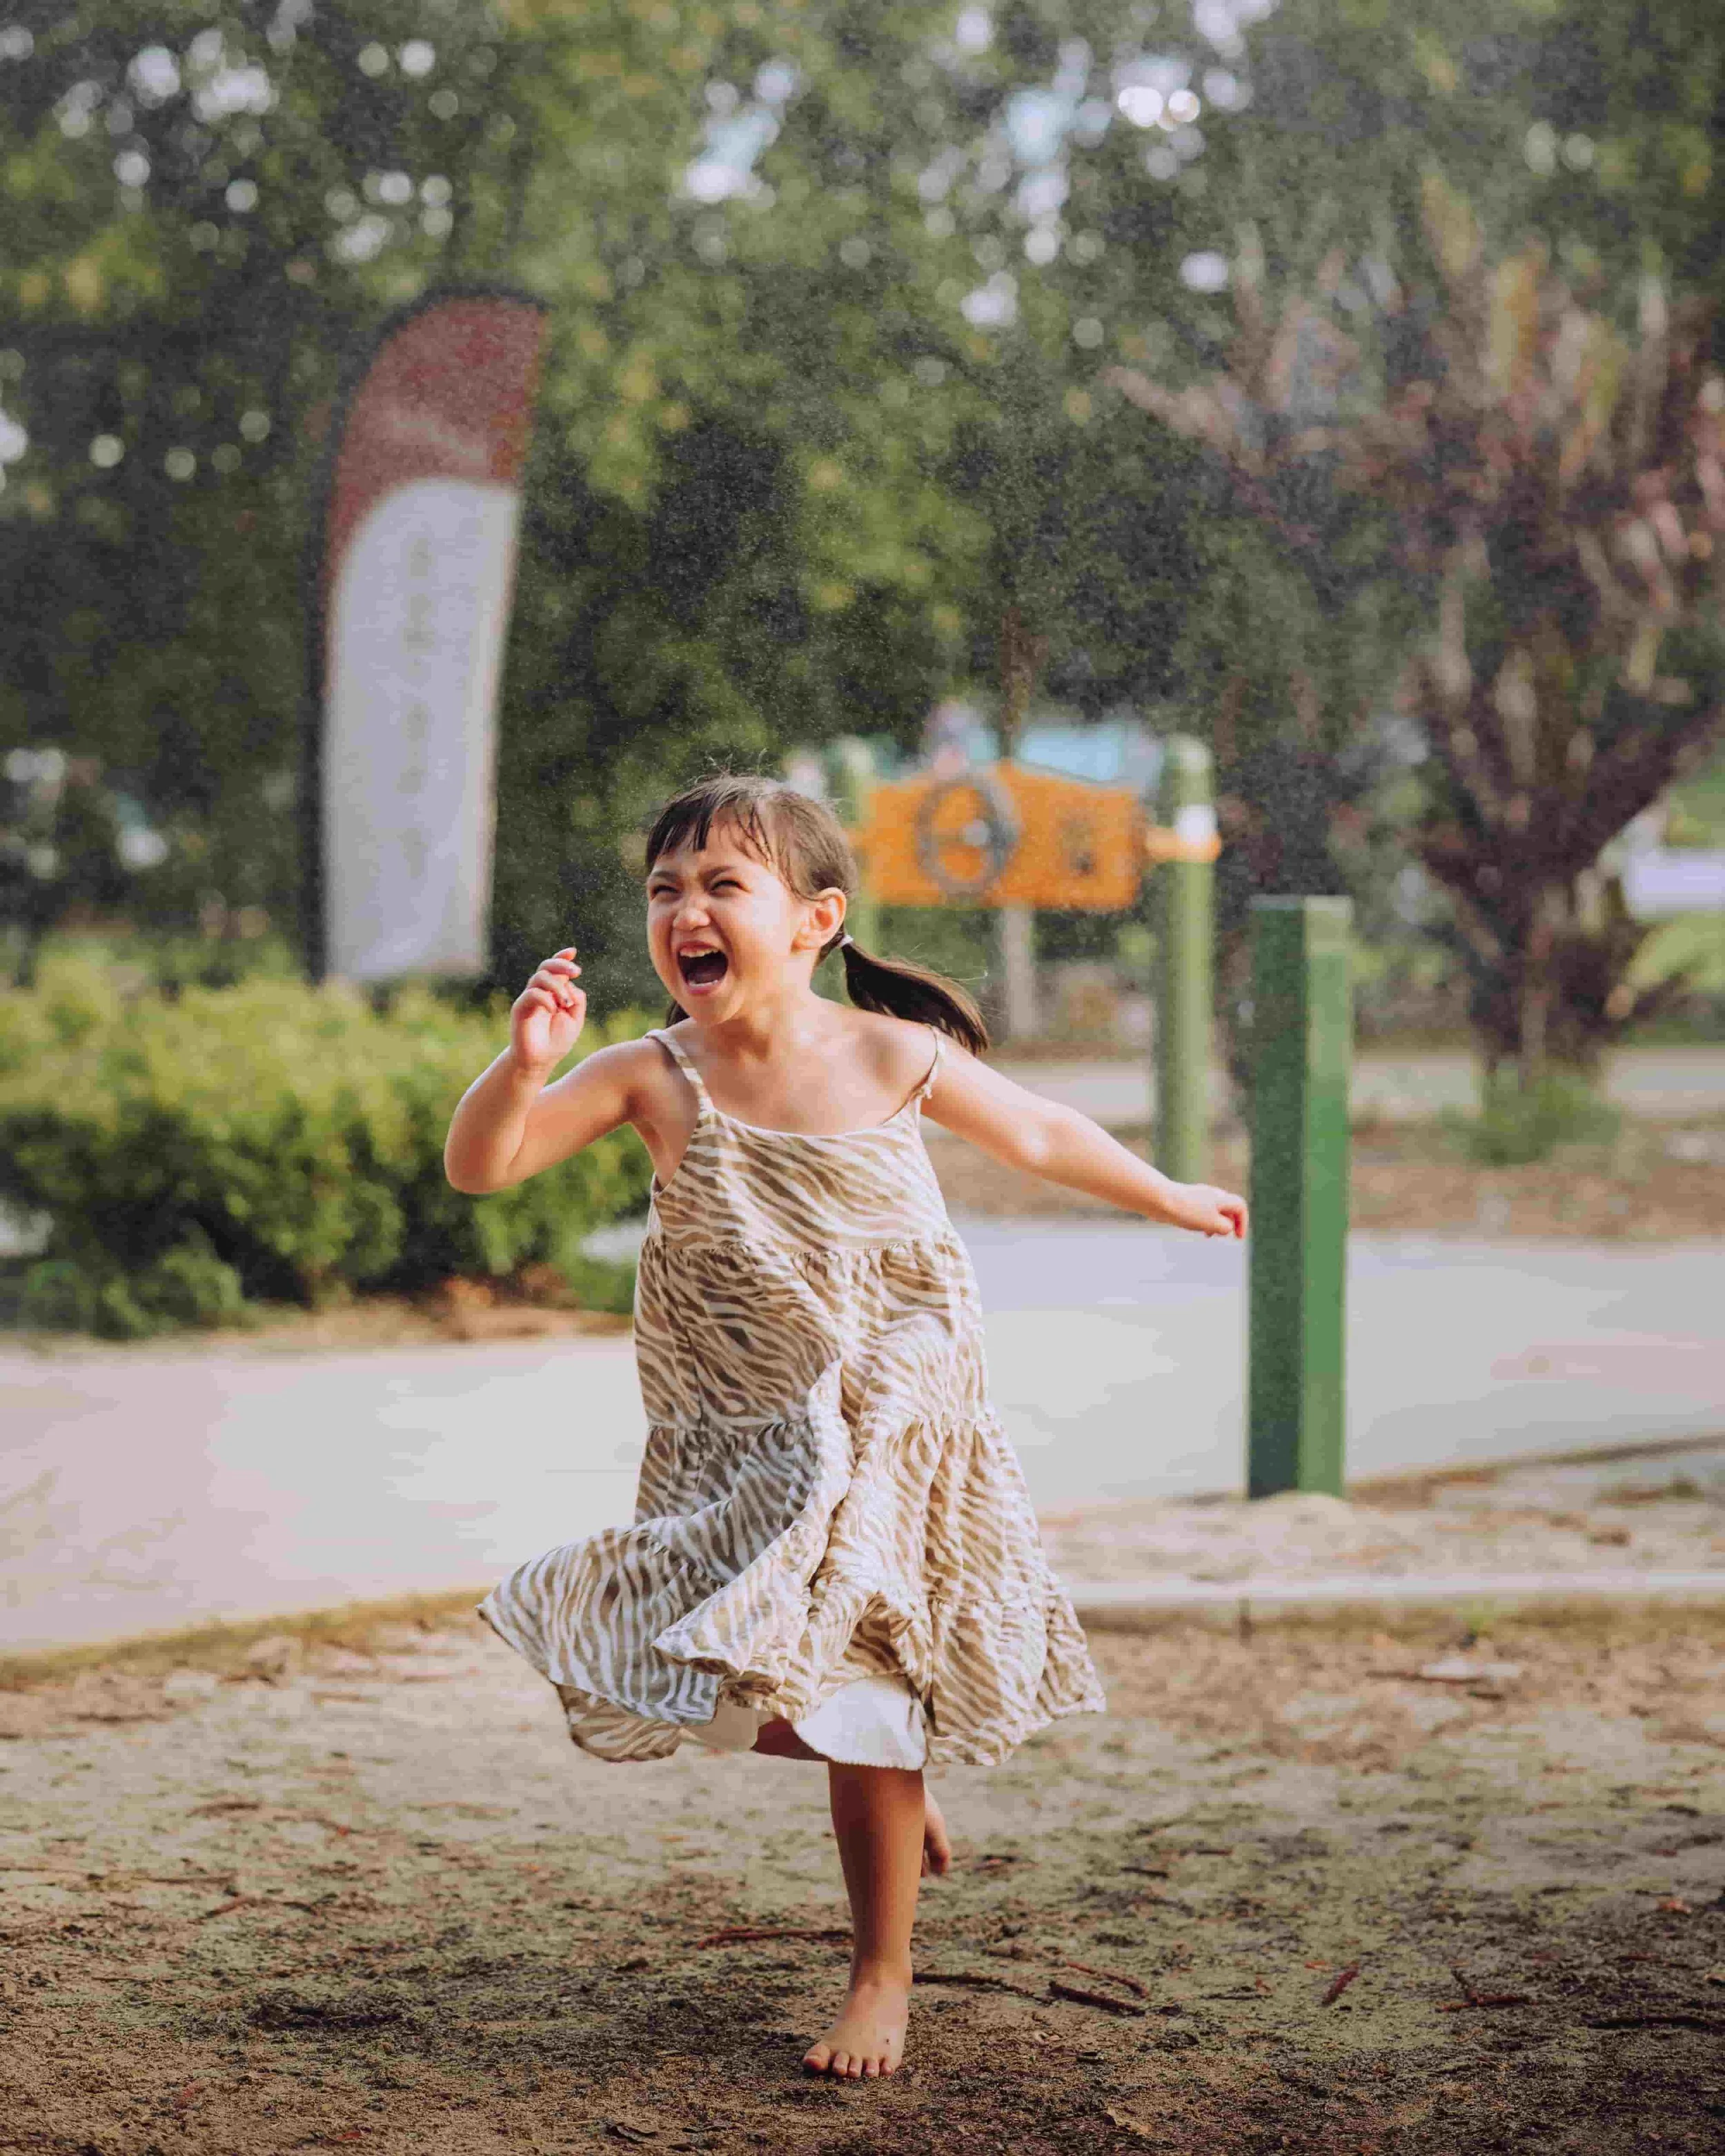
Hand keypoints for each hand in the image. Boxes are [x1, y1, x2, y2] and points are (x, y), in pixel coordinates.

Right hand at [510, 947, 584, 1074]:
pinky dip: (546, 999)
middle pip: (546, 967)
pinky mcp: (520, 1008)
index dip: (562, 957)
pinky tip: (554, 1010)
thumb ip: (577, 1000)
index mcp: (553, 992)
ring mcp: (529, 999)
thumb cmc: (556, 1041)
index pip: (555, 969)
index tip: (572, 951)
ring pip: (539, 977)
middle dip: (561, 964)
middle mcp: (540, 992)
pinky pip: (532, 994)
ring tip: (566, 1003)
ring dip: (557, 986)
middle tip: (577, 972)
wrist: (539, 1061)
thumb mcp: (575, 1020)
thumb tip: (571, 985)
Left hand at [1167, 1182, 1247, 1238]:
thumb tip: (1226, 1228)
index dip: (1243, 1222)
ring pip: (1214, 1210)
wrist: (1161, 1200)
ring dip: (1215, 1223)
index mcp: (1221, 1198)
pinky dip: (1203, 1221)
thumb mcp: (1212, 1223)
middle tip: (1222, 1235)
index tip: (1238, 1237)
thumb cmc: (1188, 1211)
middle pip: (1228, 1208)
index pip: (1240, 1207)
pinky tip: (1195, 1228)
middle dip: (1229, 1223)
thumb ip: (1225, 1227)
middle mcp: (1212, 1194)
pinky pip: (1201, 1211)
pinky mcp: (1187, 1200)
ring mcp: (1199, 1196)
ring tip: (1208, 1234)